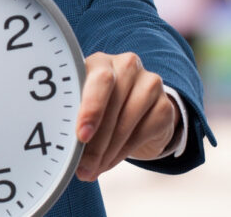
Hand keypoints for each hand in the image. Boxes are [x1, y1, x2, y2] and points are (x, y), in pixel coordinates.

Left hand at [74, 52, 180, 181]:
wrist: (138, 113)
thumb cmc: (102, 108)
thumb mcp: (84, 106)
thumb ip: (75, 117)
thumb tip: (65, 153)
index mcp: (101, 62)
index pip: (99, 79)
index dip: (90, 108)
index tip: (81, 135)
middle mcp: (127, 65)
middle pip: (114, 100)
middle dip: (97, 138)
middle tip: (84, 165)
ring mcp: (150, 83)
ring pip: (127, 120)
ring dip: (107, 150)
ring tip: (93, 168)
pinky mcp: (165, 105)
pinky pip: (142, 133)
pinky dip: (123, 152)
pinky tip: (110, 161)